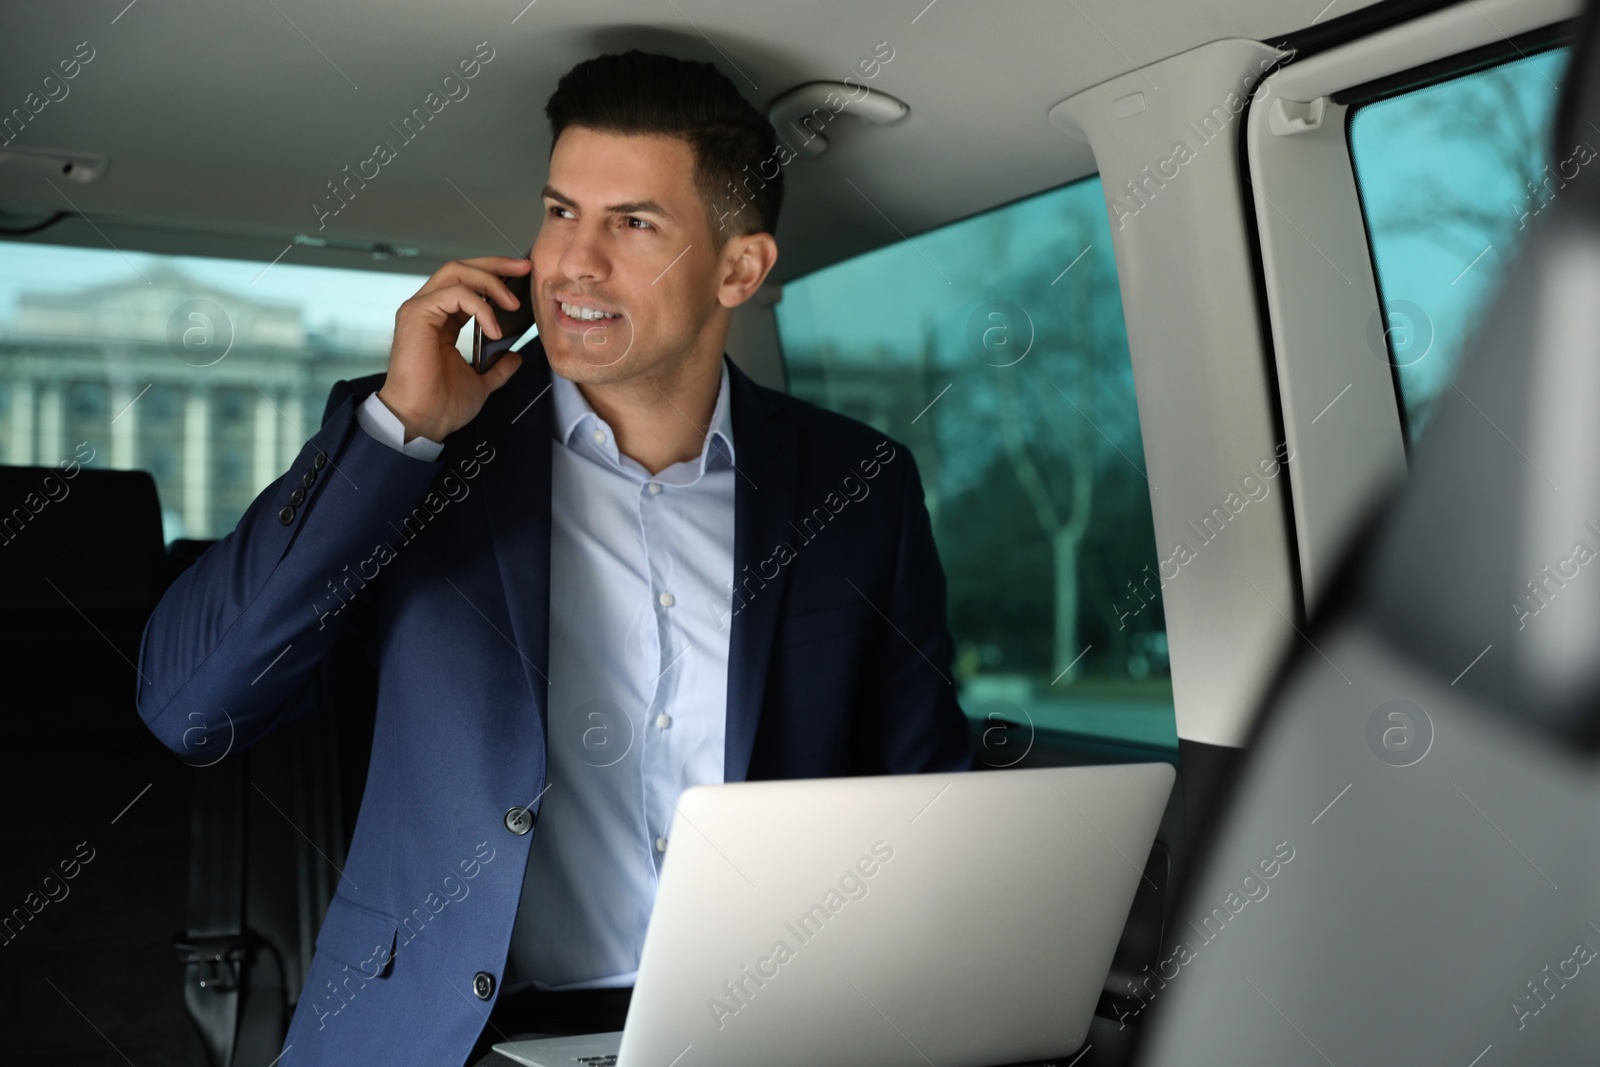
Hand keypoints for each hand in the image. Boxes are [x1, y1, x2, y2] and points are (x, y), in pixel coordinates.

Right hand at [377, 256, 531, 441]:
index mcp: (441, 320)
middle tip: (524, 269)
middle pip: (461, 267)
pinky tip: (494, 329)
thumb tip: (514, 357)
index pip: (467, 283)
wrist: (423, 422)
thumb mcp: (481, 382)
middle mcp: (428, 309)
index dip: (495, 275)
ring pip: (457, 272)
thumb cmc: (442, 405)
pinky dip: (481, 307)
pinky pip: (455, 294)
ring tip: (512, 304)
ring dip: (491, 283)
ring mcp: (420, 309)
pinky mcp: (416, 314)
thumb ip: (497, 368)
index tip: (522, 277)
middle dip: (496, 264)